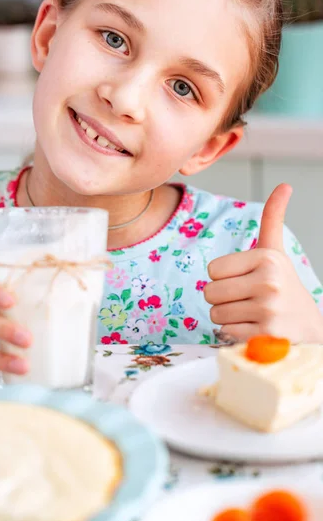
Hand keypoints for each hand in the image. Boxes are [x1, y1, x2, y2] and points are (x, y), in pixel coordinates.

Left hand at [204, 184, 322, 342]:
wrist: (309, 328)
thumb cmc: (283, 287)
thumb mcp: (276, 252)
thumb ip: (273, 219)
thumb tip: (284, 185)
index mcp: (267, 258)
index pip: (212, 270)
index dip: (224, 278)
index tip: (245, 281)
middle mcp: (269, 281)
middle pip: (210, 292)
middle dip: (222, 300)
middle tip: (246, 301)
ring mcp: (268, 309)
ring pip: (216, 314)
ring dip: (228, 318)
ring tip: (252, 315)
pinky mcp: (264, 335)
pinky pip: (226, 333)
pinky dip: (235, 335)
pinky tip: (255, 330)